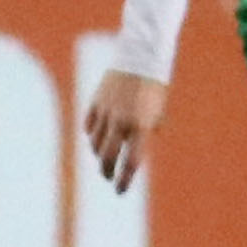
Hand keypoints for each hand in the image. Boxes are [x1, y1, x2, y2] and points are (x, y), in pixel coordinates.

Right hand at [83, 69, 168, 190]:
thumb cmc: (155, 85)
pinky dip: (92, 134)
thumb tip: (135, 149)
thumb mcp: (158, 110)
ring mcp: (105, 112)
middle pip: (106, 158)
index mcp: (140, 126)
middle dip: (106, 171)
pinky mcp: (95, 102)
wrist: (142, 55)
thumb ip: (148, 130)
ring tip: (105, 156)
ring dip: (100, 153)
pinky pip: (89, 126)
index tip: (120, 191)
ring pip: (95, 143)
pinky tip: (97, 138)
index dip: (124, 180)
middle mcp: (121, 122)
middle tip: (109, 177)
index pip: (130, 162)